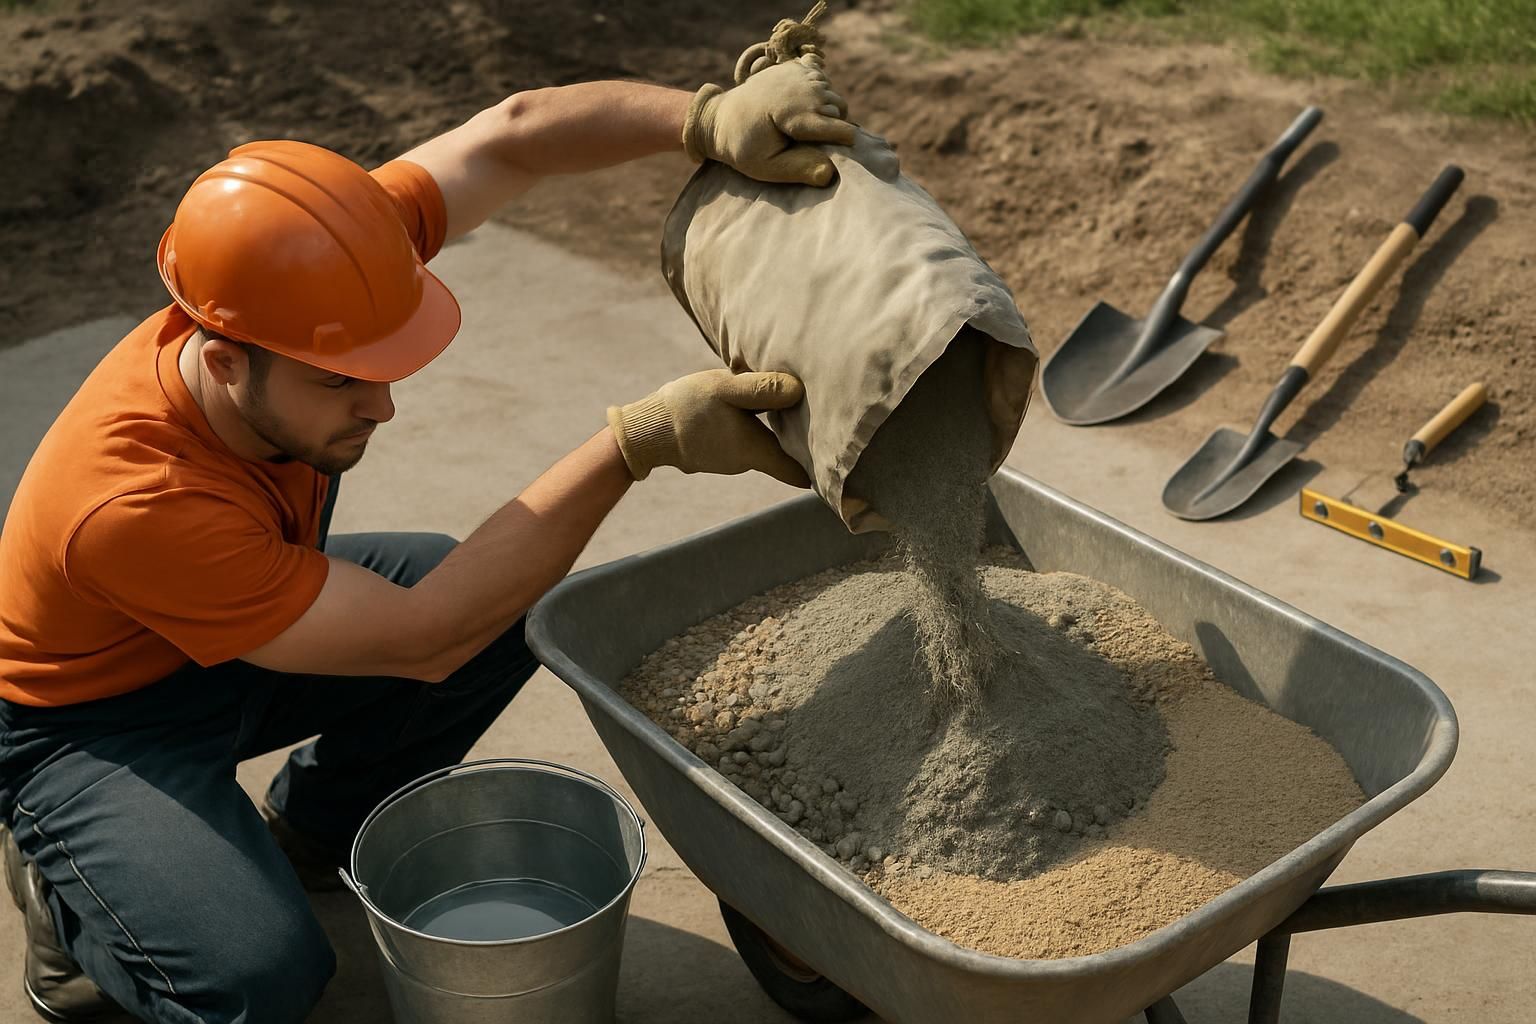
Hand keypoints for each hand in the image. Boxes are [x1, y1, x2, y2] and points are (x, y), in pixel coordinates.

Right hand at [606, 369, 809, 485]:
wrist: (645, 431)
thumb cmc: (686, 409)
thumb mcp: (726, 389)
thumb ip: (762, 388)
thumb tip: (800, 388)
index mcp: (756, 450)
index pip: (800, 470)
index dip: (819, 464)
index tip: (838, 454)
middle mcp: (748, 460)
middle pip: (786, 451)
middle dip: (802, 435)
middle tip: (824, 409)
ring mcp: (732, 458)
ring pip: (765, 442)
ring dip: (776, 424)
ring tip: (792, 398)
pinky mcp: (719, 449)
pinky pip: (746, 438)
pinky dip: (755, 424)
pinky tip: (756, 403)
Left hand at [683, 54, 855, 186]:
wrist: (722, 118)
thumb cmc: (744, 147)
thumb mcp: (767, 168)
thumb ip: (799, 170)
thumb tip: (830, 174)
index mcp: (795, 114)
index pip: (840, 128)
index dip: (844, 142)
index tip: (839, 152)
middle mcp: (801, 89)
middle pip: (839, 110)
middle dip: (833, 127)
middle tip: (807, 141)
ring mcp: (798, 73)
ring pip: (833, 95)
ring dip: (827, 111)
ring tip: (803, 124)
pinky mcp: (795, 66)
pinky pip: (823, 79)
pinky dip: (819, 92)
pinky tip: (802, 103)